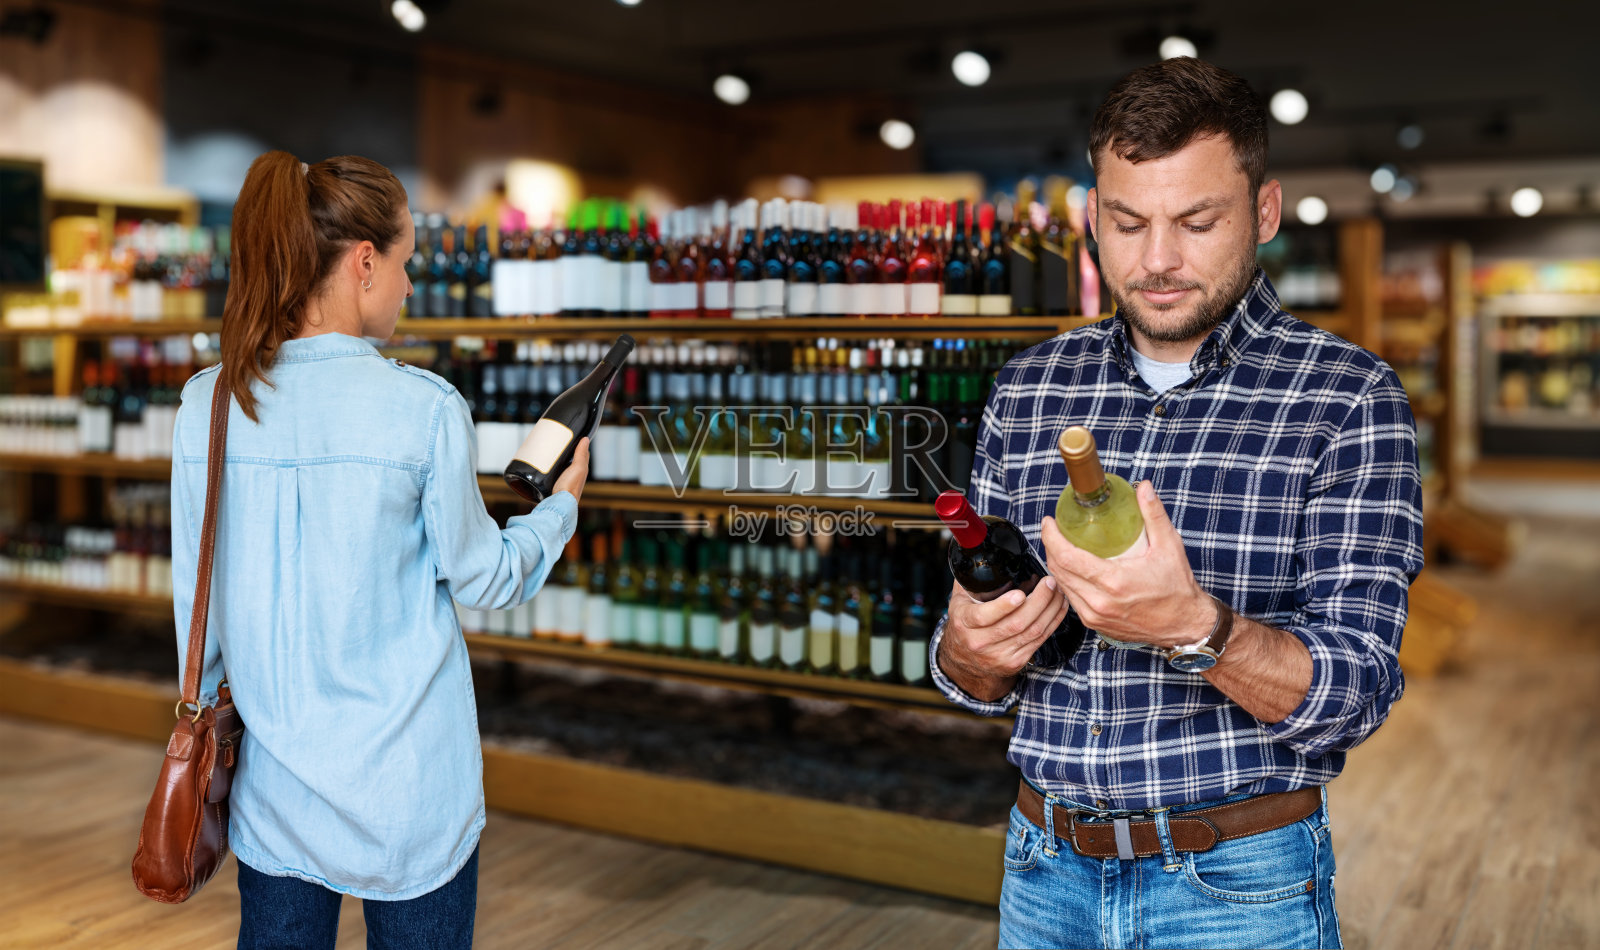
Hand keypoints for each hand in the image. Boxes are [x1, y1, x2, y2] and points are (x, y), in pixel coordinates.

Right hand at [552, 438, 590, 503]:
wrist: (559, 504)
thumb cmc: (570, 487)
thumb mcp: (577, 468)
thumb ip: (581, 455)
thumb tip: (586, 440)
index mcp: (582, 471)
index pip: (583, 455)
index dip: (580, 446)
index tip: (574, 438)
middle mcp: (575, 476)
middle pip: (573, 461)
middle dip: (569, 453)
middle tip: (561, 443)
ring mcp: (566, 481)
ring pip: (564, 467)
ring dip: (560, 461)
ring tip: (553, 453)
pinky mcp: (557, 485)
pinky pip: (556, 474)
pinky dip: (554, 469)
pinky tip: (548, 468)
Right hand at [938, 576, 1068, 700]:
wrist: (963, 659)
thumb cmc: (964, 623)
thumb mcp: (959, 601)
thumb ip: (970, 579)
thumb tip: (982, 548)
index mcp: (964, 623)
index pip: (983, 616)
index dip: (1003, 606)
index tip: (1020, 593)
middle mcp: (980, 642)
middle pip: (1015, 624)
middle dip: (1038, 601)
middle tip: (1050, 582)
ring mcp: (999, 655)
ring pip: (1031, 632)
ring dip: (1050, 610)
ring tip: (1058, 591)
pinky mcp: (1015, 662)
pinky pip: (1039, 641)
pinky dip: (1053, 622)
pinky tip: (1058, 608)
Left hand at [1040, 480, 1212, 649]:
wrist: (1183, 625)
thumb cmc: (1177, 588)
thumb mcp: (1169, 546)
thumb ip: (1154, 514)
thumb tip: (1143, 487)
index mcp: (1114, 582)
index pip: (1068, 557)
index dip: (1051, 537)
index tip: (1050, 522)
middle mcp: (1099, 602)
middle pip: (1059, 570)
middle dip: (1050, 546)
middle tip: (1054, 530)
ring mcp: (1094, 616)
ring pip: (1061, 585)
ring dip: (1056, 564)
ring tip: (1059, 545)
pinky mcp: (1094, 624)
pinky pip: (1070, 599)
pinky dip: (1066, 581)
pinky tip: (1070, 569)